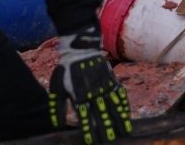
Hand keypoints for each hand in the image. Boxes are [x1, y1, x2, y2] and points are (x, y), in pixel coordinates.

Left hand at [48, 28, 131, 143]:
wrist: (80, 49)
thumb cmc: (66, 71)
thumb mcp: (57, 88)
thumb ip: (57, 107)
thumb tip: (57, 125)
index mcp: (78, 96)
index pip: (85, 117)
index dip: (89, 130)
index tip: (92, 141)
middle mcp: (93, 92)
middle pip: (101, 114)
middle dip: (106, 128)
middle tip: (110, 141)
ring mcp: (104, 86)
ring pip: (113, 106)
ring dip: (119, 119)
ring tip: (125, 132)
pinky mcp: (111, 80)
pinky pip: (120, 95)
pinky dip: (124, 106)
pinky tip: (127, 115)